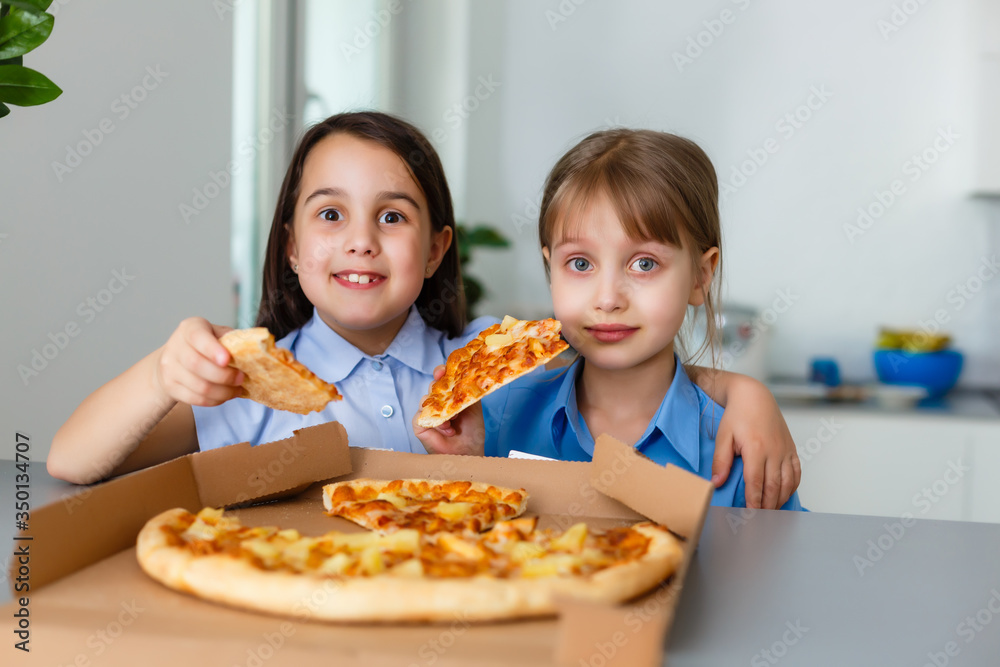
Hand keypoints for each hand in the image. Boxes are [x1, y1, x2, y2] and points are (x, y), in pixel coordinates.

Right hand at [153, 317, 244, 406]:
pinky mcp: (170, 386)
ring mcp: (169, 367)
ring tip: (237, 390)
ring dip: (223, 392)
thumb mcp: (218, 334)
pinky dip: (214, 400)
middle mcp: (176, 346)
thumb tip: (257, 348)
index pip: (198, 337)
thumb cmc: (206, 344)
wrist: (176, 358)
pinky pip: (195, 399)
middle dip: (225, 376)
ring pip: (199, 386)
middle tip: (242, 379)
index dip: (212, 349)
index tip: (227, 360)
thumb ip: (233, 339)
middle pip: (198, 365)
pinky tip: (224, 396)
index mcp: (190, 328)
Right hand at [413, 365, 485, 456]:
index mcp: (449, 395)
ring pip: (425, 400)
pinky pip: (420, 417)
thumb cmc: (472, 430)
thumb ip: (468, 391)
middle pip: (432, 386)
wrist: (469, 450)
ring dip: (441, 408)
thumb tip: (467, 377)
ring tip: (455, 418)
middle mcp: (437, 402)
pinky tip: (448, 428)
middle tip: (448, 391)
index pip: (441, 378)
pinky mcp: (420, 425)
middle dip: (439, 385)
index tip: (443, 370)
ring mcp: (428, 413)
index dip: (441, 372)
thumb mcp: (474, 406)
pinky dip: (436, 422)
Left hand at [711, 377, 800, 508]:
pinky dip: (792, 487)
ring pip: (787, 483)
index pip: (756, 483)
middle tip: (759, 519)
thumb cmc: (737, 415)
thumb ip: (721, 461)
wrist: (755, 396)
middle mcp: (774, 451)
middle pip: (773, 487)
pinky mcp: (791, 449)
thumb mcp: (723, 437)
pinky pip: (796, 473)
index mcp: (756, 449)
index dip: (753, 502)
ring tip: (770, 512)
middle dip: (767, 506)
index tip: (749, 515)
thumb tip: (716, 482)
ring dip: (780, 500)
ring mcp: (785, 451)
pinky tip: (784, 495)